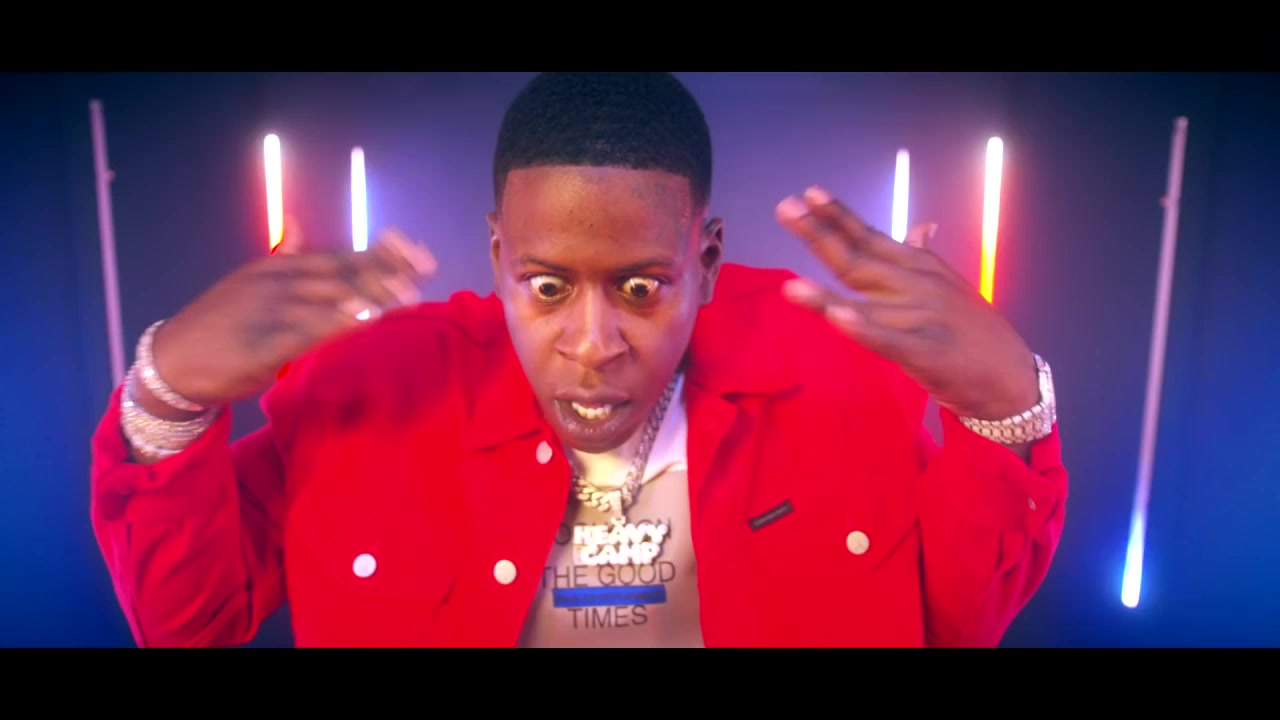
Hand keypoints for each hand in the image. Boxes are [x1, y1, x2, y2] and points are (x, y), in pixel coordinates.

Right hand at [149, 220, 437, 407]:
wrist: (170, 363)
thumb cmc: (218, 328)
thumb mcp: (251, 283)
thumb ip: (282, 256)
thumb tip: (295, 224)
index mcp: (279, 267)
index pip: (340, 256)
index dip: (381, 254)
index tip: (418, 253)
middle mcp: (278, 281)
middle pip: (342, 272)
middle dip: (387, 270)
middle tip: (426, 268)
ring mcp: (270, 309)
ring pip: (330, 297)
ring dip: (372, 294)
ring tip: (409, 293)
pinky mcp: (264, 342)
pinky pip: (309, 329)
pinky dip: (340, 320)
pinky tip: (366, 317)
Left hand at [775, 186, 1037, 420]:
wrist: (1012, 380)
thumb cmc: (974, 334)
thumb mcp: (950, 288)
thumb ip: (925, 257)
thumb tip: (920, 226)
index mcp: (920, 269)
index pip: (872, 238)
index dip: (840, 217)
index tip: (810, 193)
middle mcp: (917, 286)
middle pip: (859, 260)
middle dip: (821, 235)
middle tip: (786, 209)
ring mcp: (922, 318)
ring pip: (865, 304)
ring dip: (825, 297)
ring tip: (790, 286)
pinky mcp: (926, 354)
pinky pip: (888, 340)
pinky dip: (864, 329)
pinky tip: (838, 319)